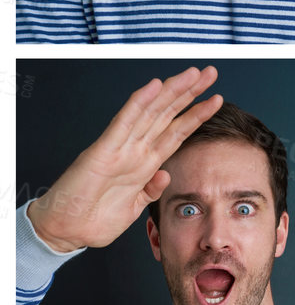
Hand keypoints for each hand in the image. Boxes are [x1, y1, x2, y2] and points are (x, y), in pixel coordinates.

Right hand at [26, 66, 221, 252]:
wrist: (67, 231)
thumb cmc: (94, 218)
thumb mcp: (134, 206)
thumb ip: (151, 191)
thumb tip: (167, 176)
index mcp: (144, 163)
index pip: (176, 132)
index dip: (196, 115)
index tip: (216, 99)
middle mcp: (134, 150)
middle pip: (167, 115)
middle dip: (190, 93)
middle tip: (210, 72)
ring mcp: (120, 148)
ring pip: (150, 111)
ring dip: (172, 91)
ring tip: (193, 74)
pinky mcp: (104, 150)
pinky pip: (124, 122)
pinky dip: (139, 103)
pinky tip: (154, 87)